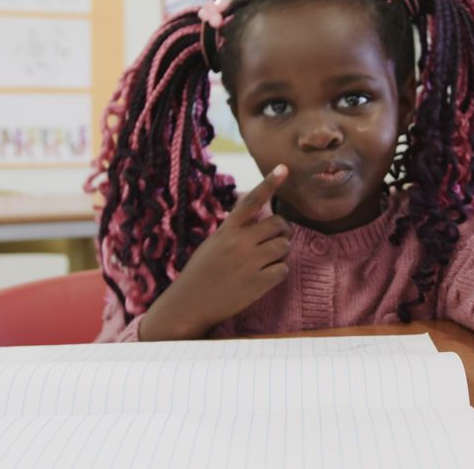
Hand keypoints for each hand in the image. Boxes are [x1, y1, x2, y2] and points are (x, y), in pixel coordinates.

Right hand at [140, 165, 291, 340]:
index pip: (251, 201)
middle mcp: (239, 242)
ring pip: (284, 246)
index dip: (269, 183)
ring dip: (281, 253)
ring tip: (265, 261)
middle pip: (279, 225)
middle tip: (275, 240)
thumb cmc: (202, 271)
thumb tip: (265, 219)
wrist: (189, 305)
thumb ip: (237, 230)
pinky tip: (264, 277)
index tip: (284, 168)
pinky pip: (283, 269)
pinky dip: (278, 272)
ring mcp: (249, 263)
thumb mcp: (214, 243)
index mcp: (227, 230)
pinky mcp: (258, 283)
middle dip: (282, 231)